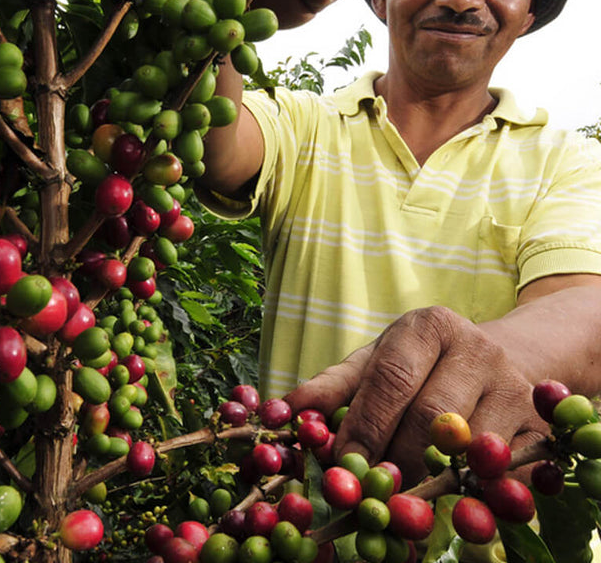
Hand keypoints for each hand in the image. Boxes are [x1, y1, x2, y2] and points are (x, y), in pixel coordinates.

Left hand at [284, 306, 548, 485]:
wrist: (498, 359)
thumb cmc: (420, 365)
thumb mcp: (375, 362)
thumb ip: (333, 386)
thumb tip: (286, 409)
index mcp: (428, 326)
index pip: (392, 378)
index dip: (365, 425)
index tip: (342, 462)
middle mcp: (477, 348)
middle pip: (431, 416)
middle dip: (395, 459)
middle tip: (368, 489)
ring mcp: (514, 386)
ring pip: (469, 448)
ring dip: (431, 480)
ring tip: (402, 496)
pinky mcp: (538, 426)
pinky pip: (504, 471)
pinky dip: (473, 492)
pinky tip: (446, 496)